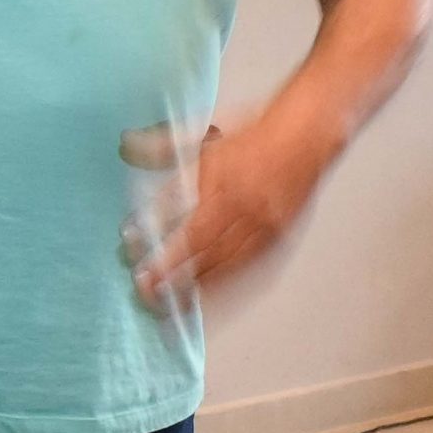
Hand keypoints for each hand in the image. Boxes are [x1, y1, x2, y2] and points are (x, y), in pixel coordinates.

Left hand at [127, 115, 331, 302]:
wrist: (306, 134)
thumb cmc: (252, 132)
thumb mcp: (202, 133)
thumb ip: (162, 145)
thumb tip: (127, 146)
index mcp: (226, 184)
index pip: (187, 223)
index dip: (160, 242)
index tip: (134, 256)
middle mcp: (246, 210)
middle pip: (204, 248)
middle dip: (173, 272)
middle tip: (145, 288)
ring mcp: (265, 227)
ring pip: (227, 263)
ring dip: (196, 284)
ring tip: (168, 299)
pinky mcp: (278, 238)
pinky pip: (250, 267)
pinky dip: (225, 283)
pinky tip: (205, 294)